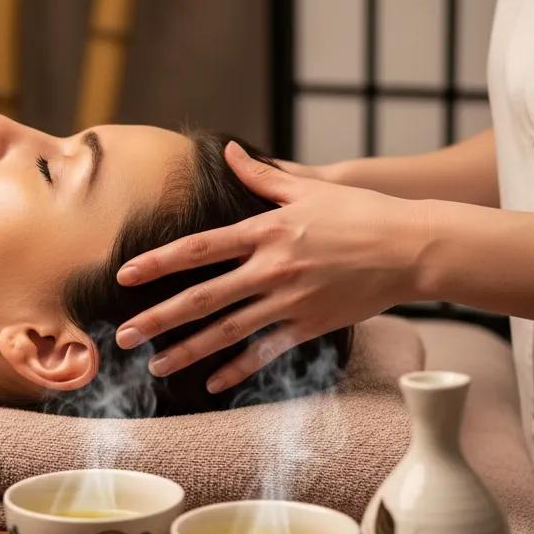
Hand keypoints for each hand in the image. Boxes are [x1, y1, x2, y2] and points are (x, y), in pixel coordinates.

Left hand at [114, 141, 426, 392]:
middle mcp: (270, 268)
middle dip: (158, 319)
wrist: (411, 247)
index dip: (157, 262)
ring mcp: (289, 300)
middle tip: (123, 336)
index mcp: (265, 231)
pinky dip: (237, 369)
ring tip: (154, 366)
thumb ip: (261, 175)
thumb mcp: (309, 188)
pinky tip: (212, 383)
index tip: (124, 276)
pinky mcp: (309, 325)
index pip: (198, 248)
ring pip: (226, 331)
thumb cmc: (361, 213)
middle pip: (202, 297)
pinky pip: (265, 352)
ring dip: (187, 351)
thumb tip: (228, 149)